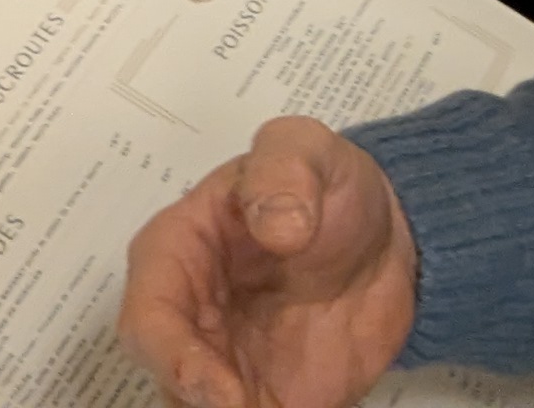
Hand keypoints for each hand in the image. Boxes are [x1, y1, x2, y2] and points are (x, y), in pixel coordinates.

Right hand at [120, 118, 417, 407]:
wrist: (384, 235)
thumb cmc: (327, 186)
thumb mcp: (308, 150)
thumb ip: (285, 171)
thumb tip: (276, 226)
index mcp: (178, 253)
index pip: (150, 317)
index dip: (175, 358)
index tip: (223, 392)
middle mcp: (191, 317)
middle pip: (167, 378)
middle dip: (197, 404)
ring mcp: (227, 363)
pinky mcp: (268, 396)